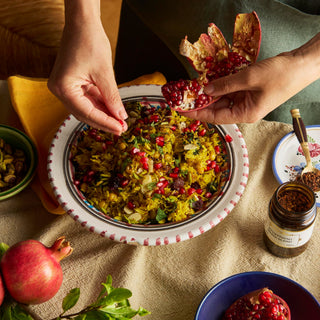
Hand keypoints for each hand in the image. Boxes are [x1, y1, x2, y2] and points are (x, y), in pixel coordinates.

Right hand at [48, 1, 127, 135]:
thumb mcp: (105, 73)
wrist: (83, 23)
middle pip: (84, 113)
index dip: (105, 122)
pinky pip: (87, 100)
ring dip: (103, 115)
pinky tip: (113, 111)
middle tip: (121, 128)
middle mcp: (60, 90)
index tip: (120, 129)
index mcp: (63, 87)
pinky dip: (100, 105)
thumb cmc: (89, 41)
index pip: (86, 112)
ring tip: (120, 121)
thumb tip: (120, 116)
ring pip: (86, 108)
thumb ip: (112, 97)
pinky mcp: (72, 84)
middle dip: (104, 121)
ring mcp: (65, 87)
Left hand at [185, 33, 319, 123]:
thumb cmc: (281, 75)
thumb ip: (225, 85)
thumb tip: (206, 90)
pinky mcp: (247, 91)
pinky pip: (229, 91)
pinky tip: (208, 81)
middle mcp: (243, 110)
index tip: (182, 110)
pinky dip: (219, 86)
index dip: (197, 114)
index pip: (215, 117)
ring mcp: (246, 100)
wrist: (301, 64)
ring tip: (192, 88)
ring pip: (221, 100)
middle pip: (216, 109)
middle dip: (200, 103)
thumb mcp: (249, 78)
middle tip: (184, 96)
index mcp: (245, 114)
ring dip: (208, 94)